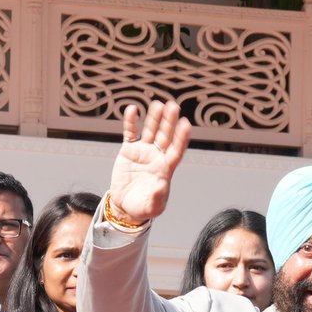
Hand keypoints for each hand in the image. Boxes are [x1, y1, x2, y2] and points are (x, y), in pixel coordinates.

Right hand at [108, 101, 191, 225]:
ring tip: (157, 104)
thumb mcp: (152, 207)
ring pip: (150, 131)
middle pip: (165, 136)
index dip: (181, 137)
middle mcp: (157, 156)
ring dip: (154, 118)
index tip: (186, 124)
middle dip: (169, 122)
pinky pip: (130, 133)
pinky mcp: (129, 150)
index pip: (176, 150)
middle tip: (173, 106)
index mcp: (166, 168)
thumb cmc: (143, 207)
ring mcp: (143, 151)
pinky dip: (131, 122)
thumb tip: (160, 186)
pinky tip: (133, 109)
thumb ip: (157, 197)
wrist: (125, 206)